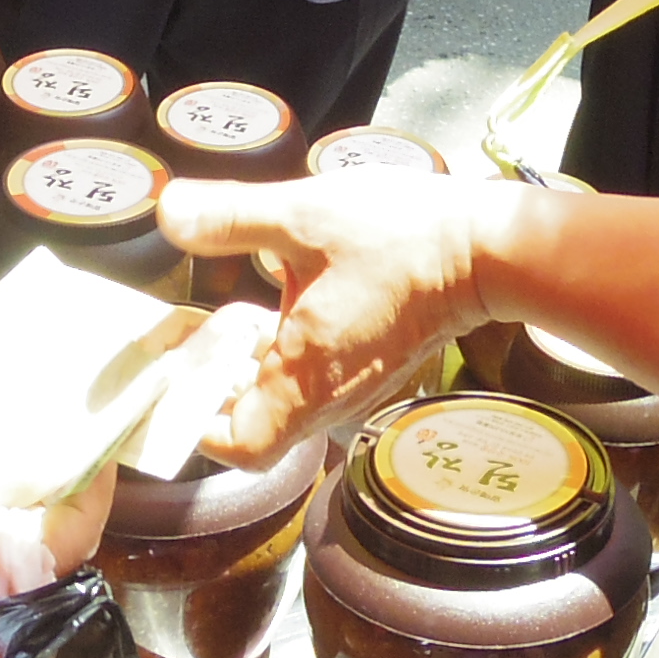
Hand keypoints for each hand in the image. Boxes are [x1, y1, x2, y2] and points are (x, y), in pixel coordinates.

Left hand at [156, 175, 497, 461]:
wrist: (488, 248)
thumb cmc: (402, 237)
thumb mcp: (303, 216)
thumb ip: (230, 217)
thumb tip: (170, 212)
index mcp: (306, 378)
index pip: (238, 445)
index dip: (195, 423)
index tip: (175, 379)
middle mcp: (331, 398)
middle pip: (254, 426)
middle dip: (214, 389)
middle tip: (193, 339)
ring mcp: (357, 386)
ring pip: (284, 403)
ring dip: (250, 370)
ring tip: (231, 316)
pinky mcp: (374, 366)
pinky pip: (313, 382)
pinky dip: (284, 357)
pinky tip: (280, 305)